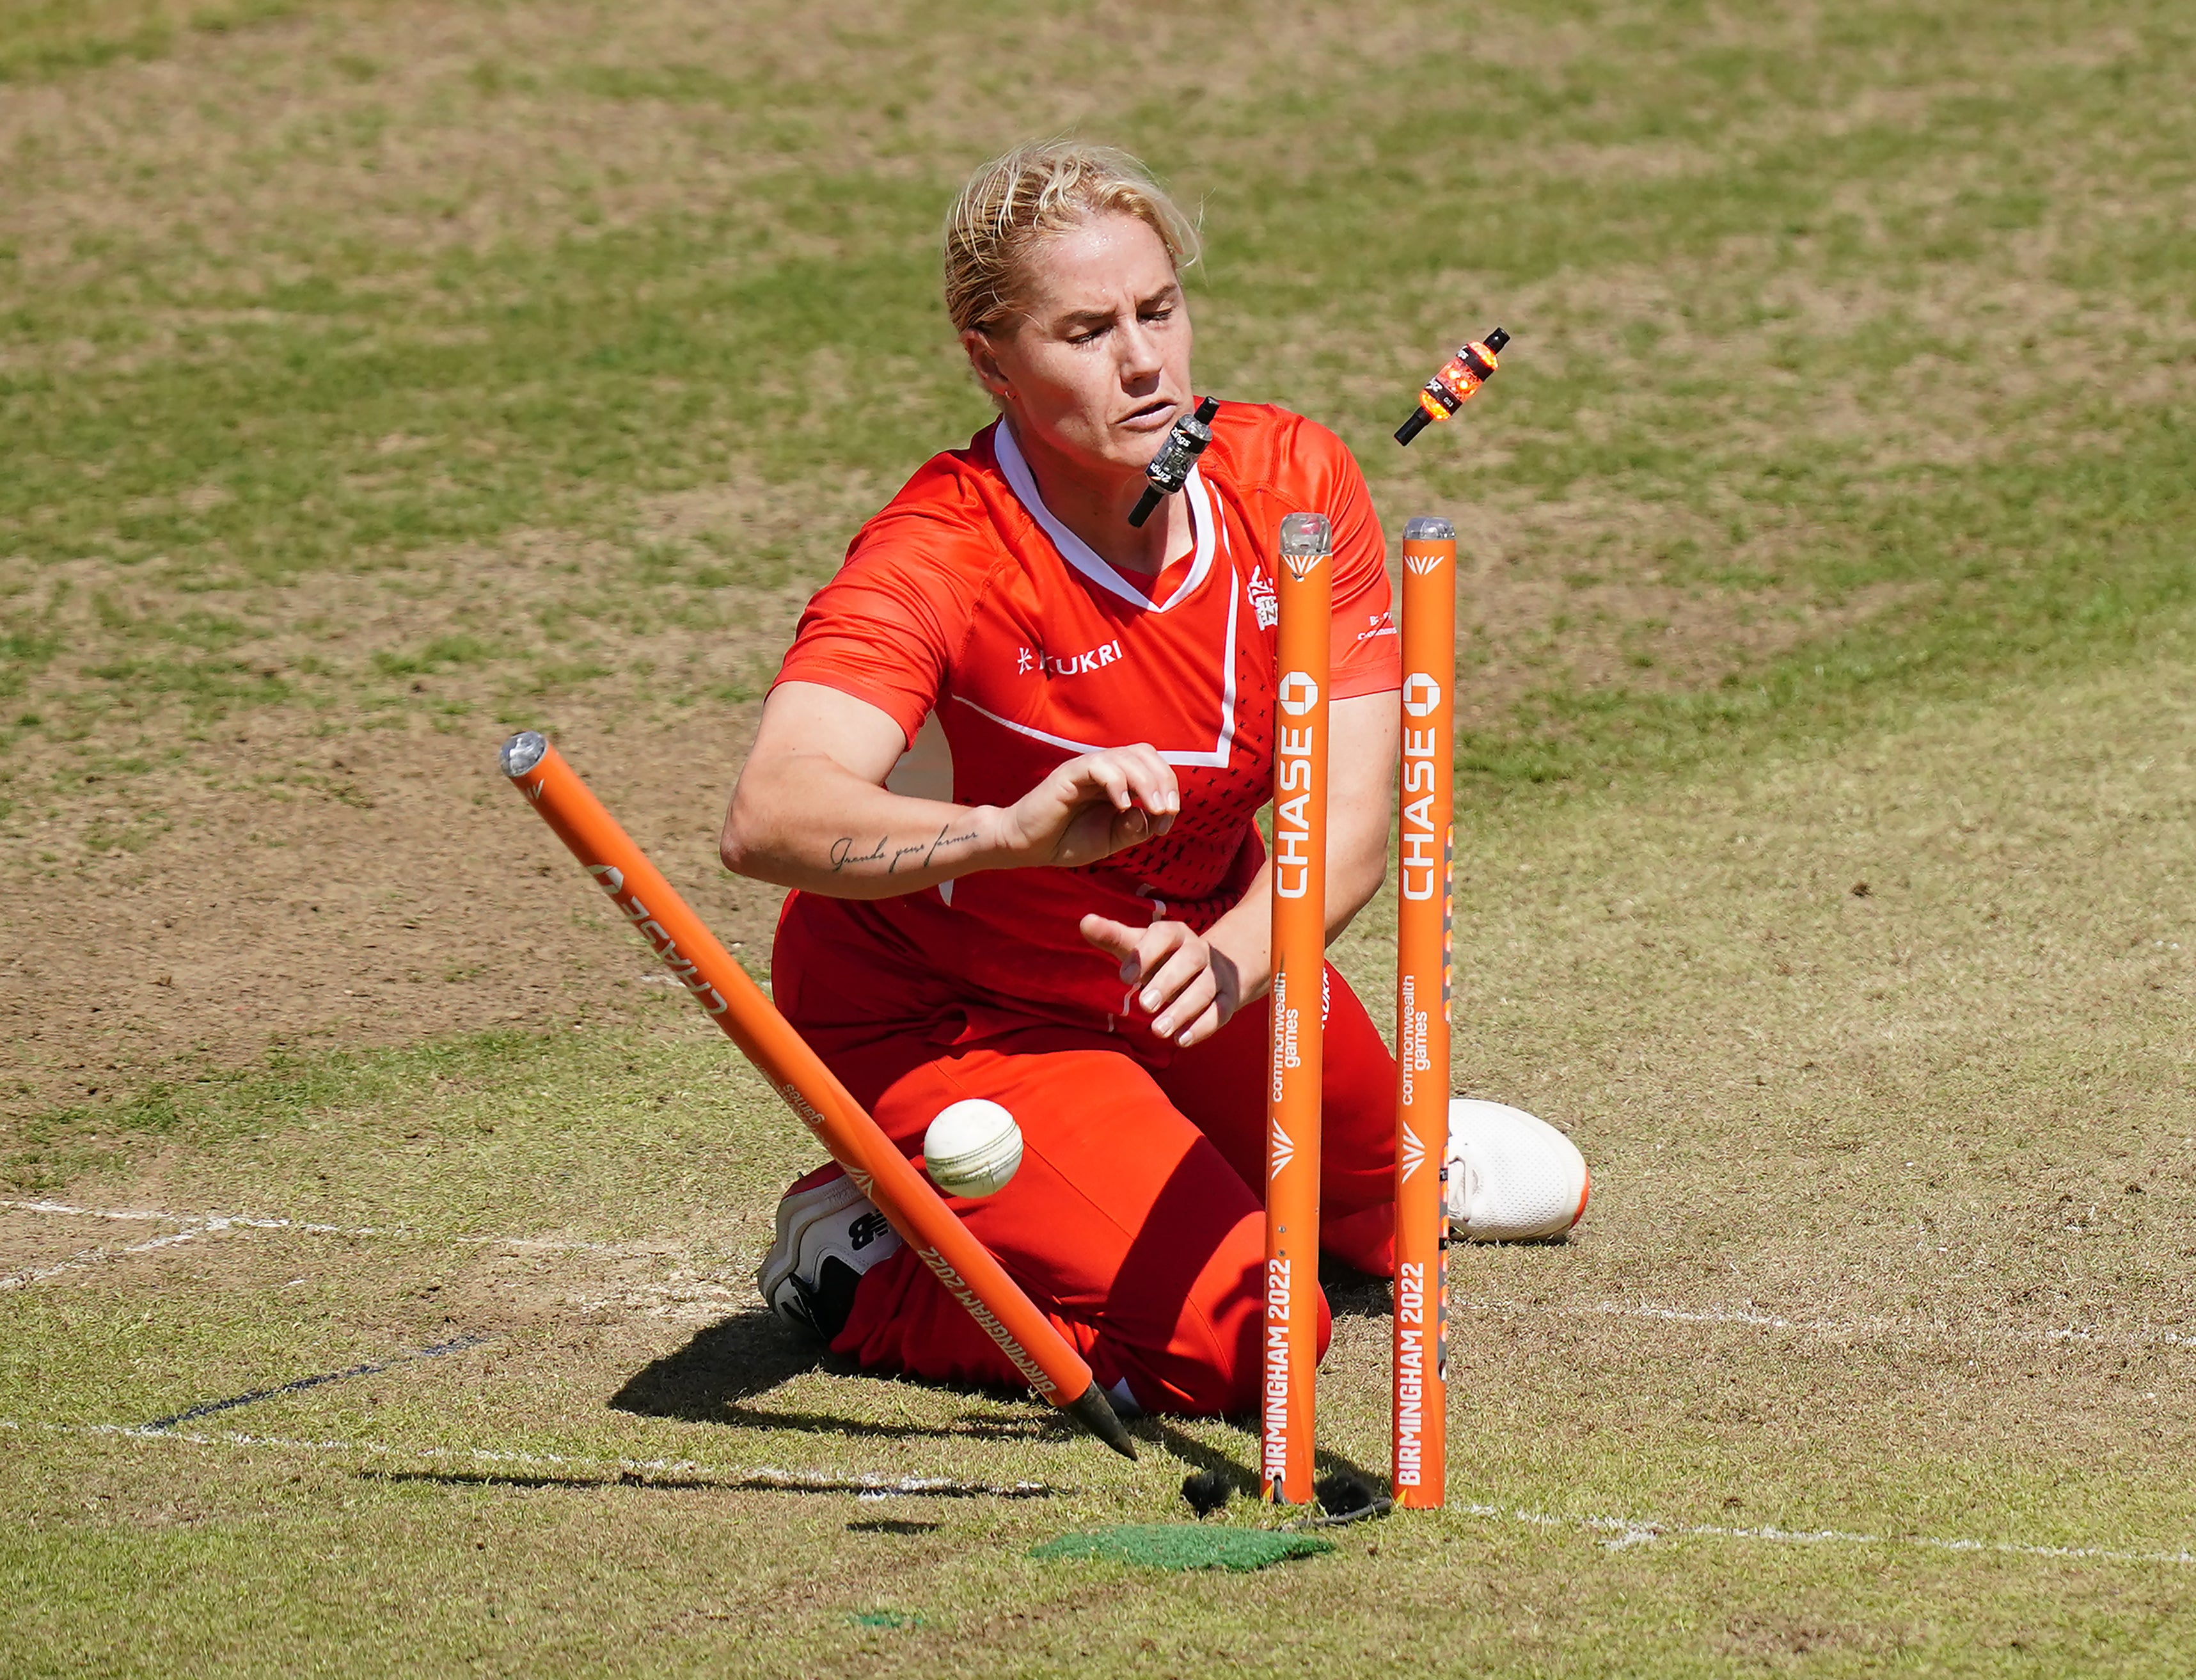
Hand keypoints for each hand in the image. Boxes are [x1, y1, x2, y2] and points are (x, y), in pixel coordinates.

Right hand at [996, 746, 1178, 869]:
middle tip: (1166, 811)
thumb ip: (1134, 828)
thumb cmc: (1066, 840)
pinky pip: (1098, 766)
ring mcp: (1086, 768)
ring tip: (1153, 809)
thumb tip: (1153, 814)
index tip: (1167, 821)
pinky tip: (1122, 806)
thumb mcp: (1111, 840)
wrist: (1027, 847)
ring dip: (1147, 782)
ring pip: (1126, 757)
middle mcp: (1104, 768)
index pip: (1153, 766)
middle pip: (1144, 753)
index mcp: (1118, 780)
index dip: (1168, 788)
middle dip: (1163, 780)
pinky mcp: (1068, 774)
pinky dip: (1117, 783)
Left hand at [1080, 914, 1240, 1047]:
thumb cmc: (1162, 960)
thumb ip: (1112, 936)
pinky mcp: (1227, 999)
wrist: (1211, 970)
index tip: (1124, 978)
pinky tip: (1181, 1041)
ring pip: (1205, 989)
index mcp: (1175, 934)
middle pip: (1189, 961)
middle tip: (1144, 1006)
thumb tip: (1085, 922)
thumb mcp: (1138, 947)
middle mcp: (1199, 951)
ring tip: (1157, 1031)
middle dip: (1167, 983)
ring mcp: (1217, 975)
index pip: (1163, 935)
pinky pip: (1220, 1011)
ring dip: (1182, 1010)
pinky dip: (1202, 1027)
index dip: (1145, 954)